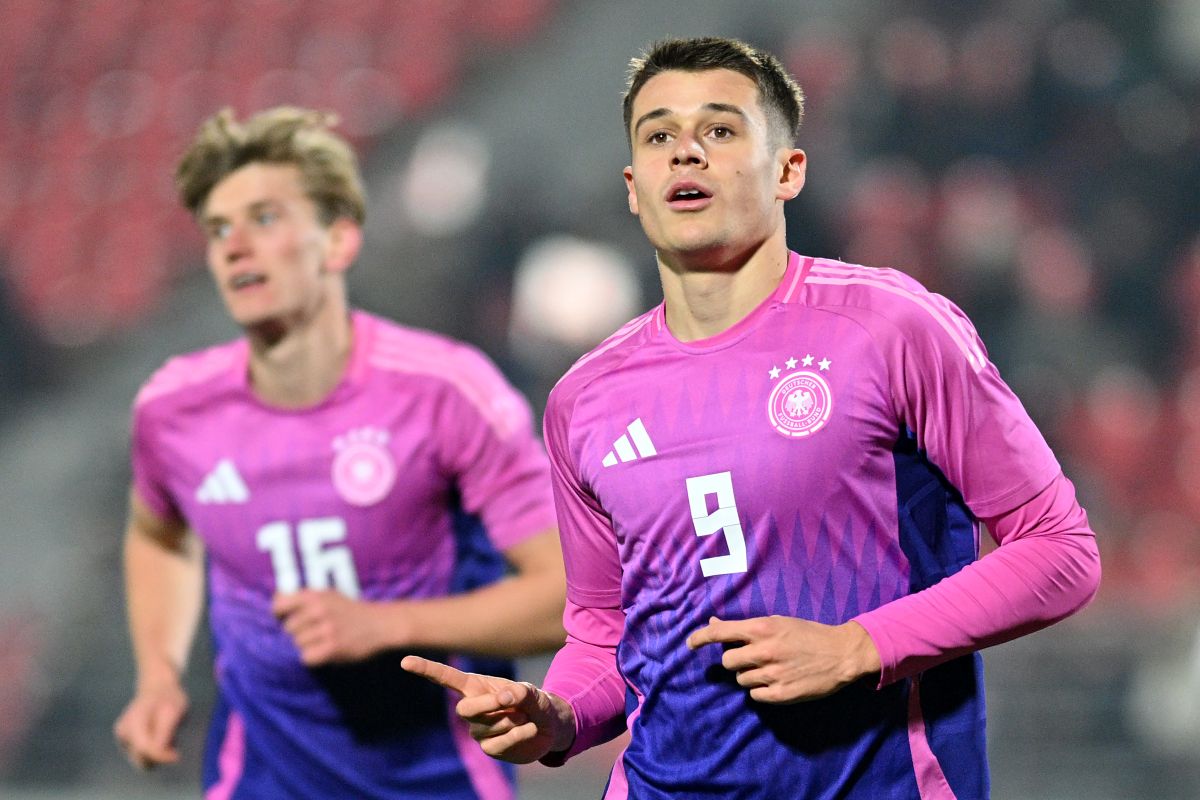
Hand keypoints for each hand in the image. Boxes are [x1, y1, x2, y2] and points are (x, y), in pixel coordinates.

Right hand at [113, 680, 188, 768]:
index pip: (144, 748)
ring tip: (167, 738)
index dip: (161, 756)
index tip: (177, 755)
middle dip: (158, 758)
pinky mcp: (126, 743)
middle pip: (140, 760)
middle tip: (175, 748)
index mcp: (133, 722)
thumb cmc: (168, 698)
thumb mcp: (172, 711)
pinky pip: (141, 756)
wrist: (158, 688)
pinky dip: (152, 752)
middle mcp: (123, 732)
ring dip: (156, 755)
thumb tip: (163, 755)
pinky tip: (160, 739)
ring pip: (140, 760)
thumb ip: (165, 733)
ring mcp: (123, 738)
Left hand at [272, 590, 387, 665]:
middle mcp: (319, 610)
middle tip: (314, 632)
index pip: (280, 605)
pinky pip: (307, 657)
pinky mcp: (333, 648)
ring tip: (323, 641)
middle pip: (288, 628)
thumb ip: (304, 598)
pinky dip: (313, 657)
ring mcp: (327, 629)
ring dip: (307, 645)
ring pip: (298, 644)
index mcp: (316, 595)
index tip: (284, 619)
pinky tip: (324, 651)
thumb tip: (276, 601)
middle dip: (298, 632)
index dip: (279, 614)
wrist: (380, 624)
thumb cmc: (350, 610)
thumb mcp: (329, 595)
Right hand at [401, 655, 575, 762]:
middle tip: (509, 699)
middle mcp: (472, 708)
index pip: (446, 678)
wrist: (548, 726)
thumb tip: (502, 698)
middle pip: (463, 709)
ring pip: (486, 726)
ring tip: (524, 716)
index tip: (405, 661)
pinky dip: (519, 733)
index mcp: (475, 686)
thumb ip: (518, 691)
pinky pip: (499, 743)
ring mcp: (478, 731)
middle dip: (486, 705)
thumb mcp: (530, 692)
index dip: (426, 670)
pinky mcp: (490, 748)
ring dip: (511, 719)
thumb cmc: (533, 702)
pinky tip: (528, 728)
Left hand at [686, 615, 880, 702]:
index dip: (700, 638)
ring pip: (742, 680)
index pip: (720, 633)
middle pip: (728, 661)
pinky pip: (755, 695)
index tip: (690, 644)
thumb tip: (713, 623)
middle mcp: (764, 651)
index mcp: (762, 628)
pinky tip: (777, 681)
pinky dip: (761, 690)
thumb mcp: (777, 622)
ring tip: (772, 668)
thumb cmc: (808, 634)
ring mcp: (772, 674)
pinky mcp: (781, 694)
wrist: (841, 654)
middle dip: (736, 660)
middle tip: (752, 657)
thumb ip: (745, 627)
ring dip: (750, 675)